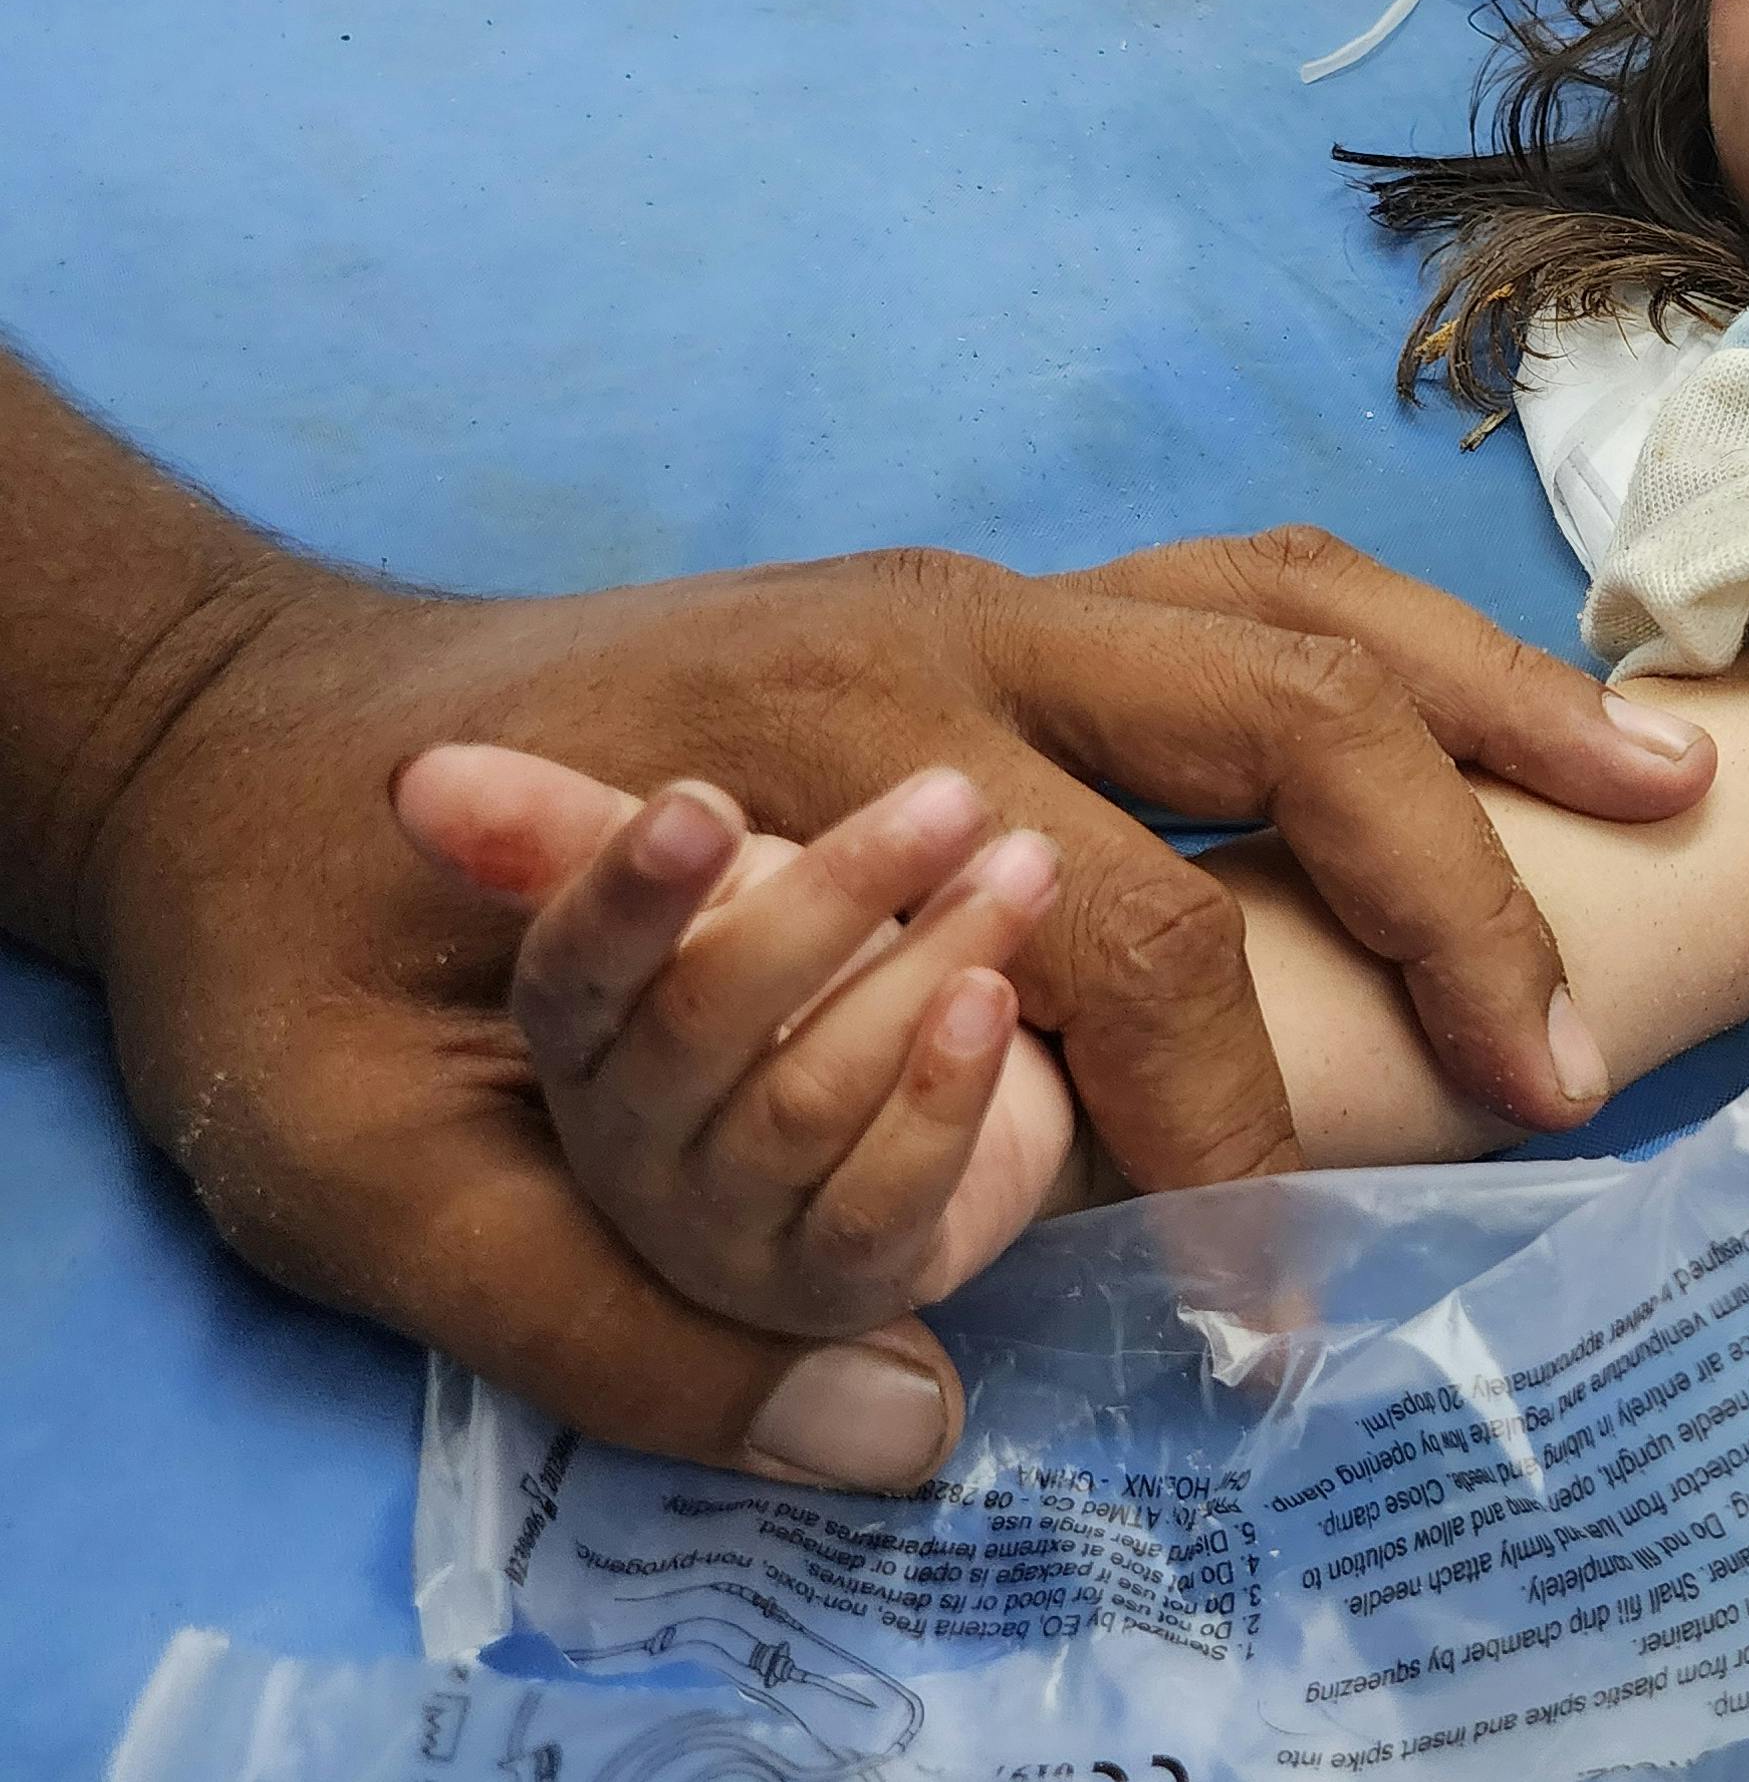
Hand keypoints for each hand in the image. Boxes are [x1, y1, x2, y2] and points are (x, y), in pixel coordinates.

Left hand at [83, 536, 1711, 1486]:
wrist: (231, 729)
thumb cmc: (298, 945)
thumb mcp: (361, 1174)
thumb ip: (615, 1317)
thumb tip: (903, 1440)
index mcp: (819, 752)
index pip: (1129, 944)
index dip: (1240, 1145)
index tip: (1288, 1321)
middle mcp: (941, 636)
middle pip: (1285, 722)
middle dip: (1455, 904)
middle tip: (1562, 1079)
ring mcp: (979, 596)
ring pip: (1301, 610)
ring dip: (1496, 706)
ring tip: (1669, 797)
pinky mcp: (994, 605)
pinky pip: (1255, 590)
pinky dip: (1412, 653)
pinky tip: (1506, 735)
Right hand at [398, 748, 1093, 1340]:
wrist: (929, 1085)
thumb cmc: (792, 965)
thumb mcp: (699, 879)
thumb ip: (571, 828)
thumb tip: (416, 773)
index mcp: (578, 1040)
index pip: (574, 967)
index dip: (631, 887)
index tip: (704, 801)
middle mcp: (627, 1150)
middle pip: (704, 1022)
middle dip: (833, 896)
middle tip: (953, 794)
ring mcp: (727, 1234)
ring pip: (809, 1099)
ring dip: (925, 971)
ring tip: (1022, 868)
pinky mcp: (839, 1285)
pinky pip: (881, 1206)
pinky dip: (943, 1099)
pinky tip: (997, 999)